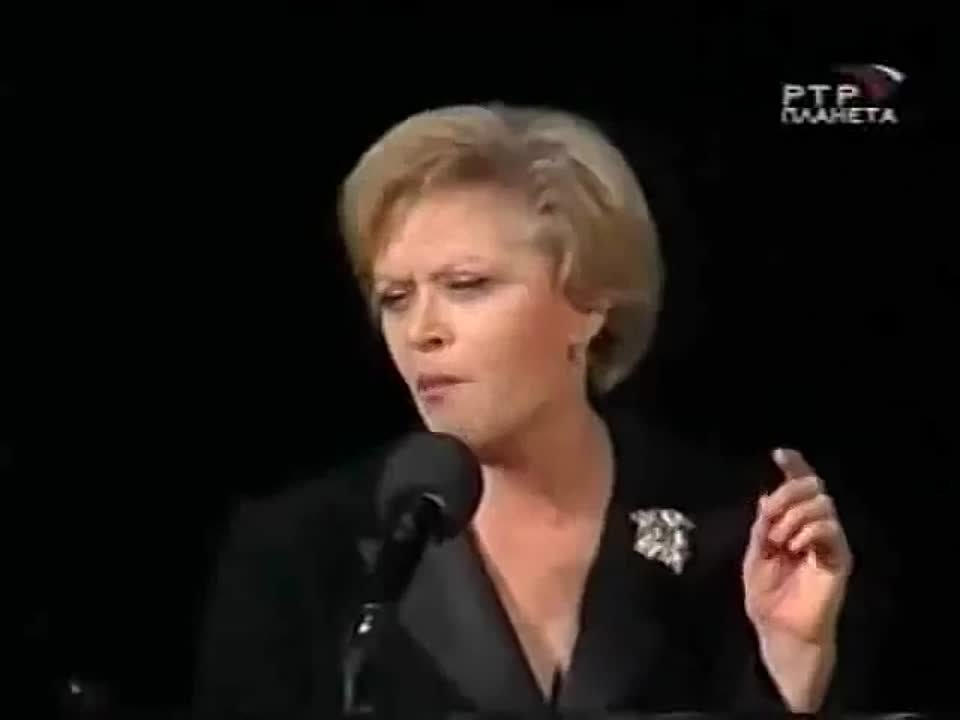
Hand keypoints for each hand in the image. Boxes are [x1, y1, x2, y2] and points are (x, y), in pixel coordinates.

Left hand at [742, 448, 853, 643]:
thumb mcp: (756, 554)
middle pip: (813, 488)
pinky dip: (809, 531)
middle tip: (770, 514)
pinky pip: (830, 529)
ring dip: (795, 516)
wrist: (780, 630)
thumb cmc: (767, 597)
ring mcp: (828, 543)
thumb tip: (766, 496)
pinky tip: (796, 546)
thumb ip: (763, 526)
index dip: (793, 467)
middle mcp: (813, 529)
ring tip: (780, 540)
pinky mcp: (839, 559)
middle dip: (788, 493)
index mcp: (792, 524)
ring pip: (822, 505)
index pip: (799, 488)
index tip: (780, 453)